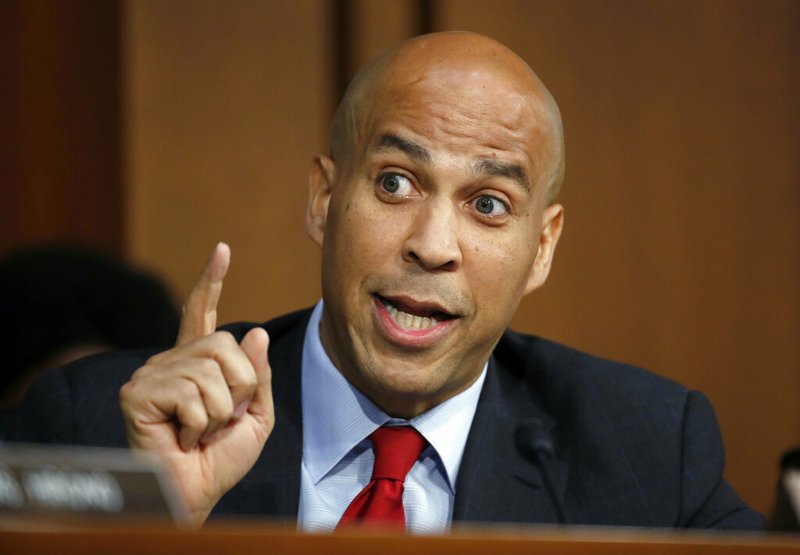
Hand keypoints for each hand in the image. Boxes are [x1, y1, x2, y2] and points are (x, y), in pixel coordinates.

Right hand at [120, 243, 273, 525]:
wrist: (197, 494)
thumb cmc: (222, 459)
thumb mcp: (257, 415)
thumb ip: (258, 376)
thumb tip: (254, 331)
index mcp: (198, 363)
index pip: (203, 314)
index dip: (211, 282)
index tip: (222, 250)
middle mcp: (172, 361)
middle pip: (225, 345)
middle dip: (240, 387)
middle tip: (223, 420)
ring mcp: (151, 374)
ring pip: (211, 370)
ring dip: (220, 411)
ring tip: (202, 432)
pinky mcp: (137, 393)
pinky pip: (190, 393)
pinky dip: (200, 423)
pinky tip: (184, 438)